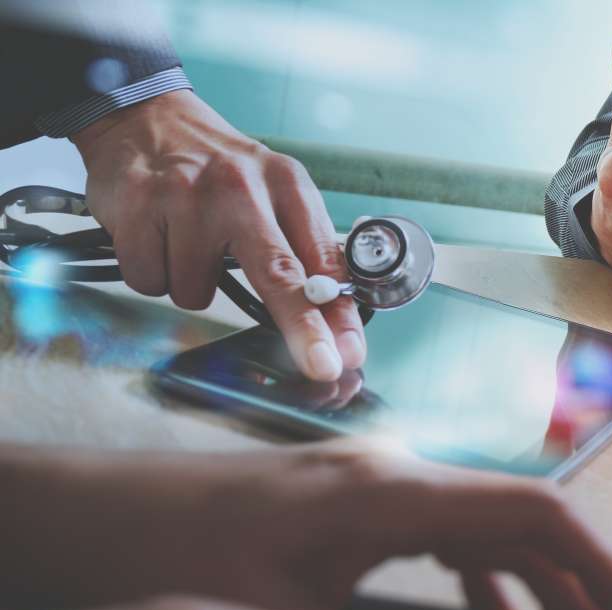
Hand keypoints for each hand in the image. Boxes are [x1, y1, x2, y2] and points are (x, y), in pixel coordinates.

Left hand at [1, 442, 611, 609]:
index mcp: (388, 494)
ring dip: (538, 593)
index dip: (600, 565)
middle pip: (523, 528)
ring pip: (488, 537)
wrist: (84, 517)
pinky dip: (486, 587)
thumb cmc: (168, 556)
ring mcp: (376, 491)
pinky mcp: (354, 511)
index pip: (534, 511)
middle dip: (580, 595)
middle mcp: (395, 479)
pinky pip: (447, 543)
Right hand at [71, 90, 363, 381]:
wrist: (144, 117)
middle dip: (302, 328)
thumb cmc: (219, 169)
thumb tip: (333, 322)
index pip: (320, 260)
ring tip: (188, 241)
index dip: (336, 314)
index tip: (348, 352)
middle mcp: (240, 188)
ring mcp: (185, 196)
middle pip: (277, 274)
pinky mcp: (138, 206)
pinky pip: (150, 281)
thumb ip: (305, 252)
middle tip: (320, 365)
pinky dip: (153, 271)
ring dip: (191, 282)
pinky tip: (158, 238)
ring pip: (196, 292)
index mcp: (286, 185)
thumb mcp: (275, 193)